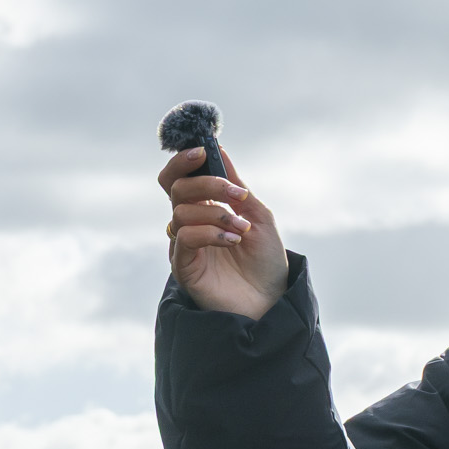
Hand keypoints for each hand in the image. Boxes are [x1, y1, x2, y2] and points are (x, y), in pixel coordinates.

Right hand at [158, 144, 288, 319]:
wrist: (272, 300)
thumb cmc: (266, 261)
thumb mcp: (258, 215)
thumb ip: (236, 185)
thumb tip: (219, 148)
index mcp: (203, 208)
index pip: (179, 177)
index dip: (184, 160)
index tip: (204, 150)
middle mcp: (189, 224)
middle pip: (176, 188)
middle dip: (208, 183)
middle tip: (237, 194)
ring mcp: (184, 246)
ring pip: (181, 212)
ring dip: (217, 213)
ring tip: (242, 229)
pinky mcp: (183, 267)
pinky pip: (184, 238)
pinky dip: (210, 232)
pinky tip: (232, 240)